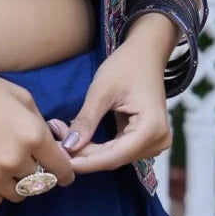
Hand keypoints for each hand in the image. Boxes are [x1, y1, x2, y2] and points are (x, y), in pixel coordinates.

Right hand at [0, 62, 76, 205]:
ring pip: (19, 194)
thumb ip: (41, 125)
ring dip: (17, 182)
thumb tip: (53, 147)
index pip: (62, 169)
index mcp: (33, 136)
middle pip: (41, 183)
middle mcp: (15, 160)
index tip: (61, 171)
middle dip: (39, 173)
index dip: (64, 171)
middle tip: (27, 160)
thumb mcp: (21, 97)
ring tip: (4, 162)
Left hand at [46, 39, 171, 174]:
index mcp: (152, 129)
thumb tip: (68, 147)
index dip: (85, 161)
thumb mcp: (101, 91)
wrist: (146, 54)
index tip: (59, 159)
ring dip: (88, 152)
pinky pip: (118, 150)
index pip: (114, 157)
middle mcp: (158, 142)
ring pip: (114, 157)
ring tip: (62, 139)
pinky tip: (78, 140)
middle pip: (114, 158)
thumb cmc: (126, 66)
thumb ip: (86, 121)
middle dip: (83, 154)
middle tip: (55, 144)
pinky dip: (98, 147)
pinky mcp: (146, 141)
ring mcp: (155, 143)